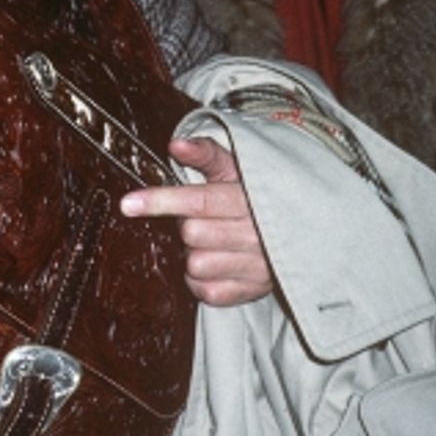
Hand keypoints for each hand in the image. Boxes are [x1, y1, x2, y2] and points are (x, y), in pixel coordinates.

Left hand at [122, 133, 271, 306]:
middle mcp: (257, 234)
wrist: (308, 231)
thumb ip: (206, 154)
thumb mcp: (238, 168)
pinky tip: (215, 264)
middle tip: (200, 219)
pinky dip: (202, 280)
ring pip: (196, 265)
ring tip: (211, 243)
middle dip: (187, 226)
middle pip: (192, 234)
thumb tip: (176, 144)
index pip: (198, 201)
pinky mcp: (253, 290)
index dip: (160, 201)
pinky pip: (207, 291)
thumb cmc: (257, 195)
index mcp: (249, 199)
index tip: (128, 204)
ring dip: (194, 254)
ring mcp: (257, 266)